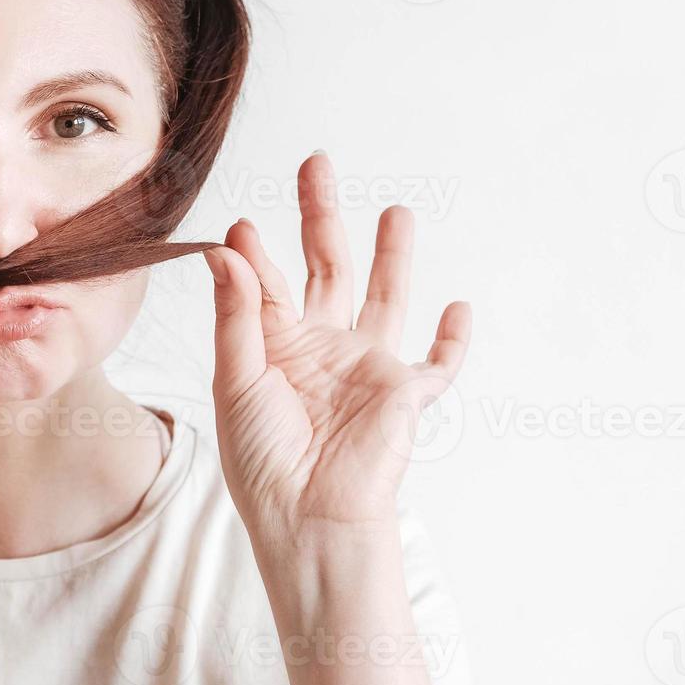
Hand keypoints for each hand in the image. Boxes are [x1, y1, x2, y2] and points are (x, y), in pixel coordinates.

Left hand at [203, 152, 470, 540]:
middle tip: (317, 165)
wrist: (308, 519)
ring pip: (385, 297)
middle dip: (322, 216)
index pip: (265, 283)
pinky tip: (459, 306)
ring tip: (397, 212)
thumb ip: (237, 315)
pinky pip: (437, 363)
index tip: (245, 225)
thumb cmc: (262, 460)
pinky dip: (453, 338)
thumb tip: (225, 250)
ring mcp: (365, 367)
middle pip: (326, 267)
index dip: (255, 252)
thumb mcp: (237, 380)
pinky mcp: (404, 393)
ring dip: (392, 255)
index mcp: (273, 345)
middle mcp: (321, 347)